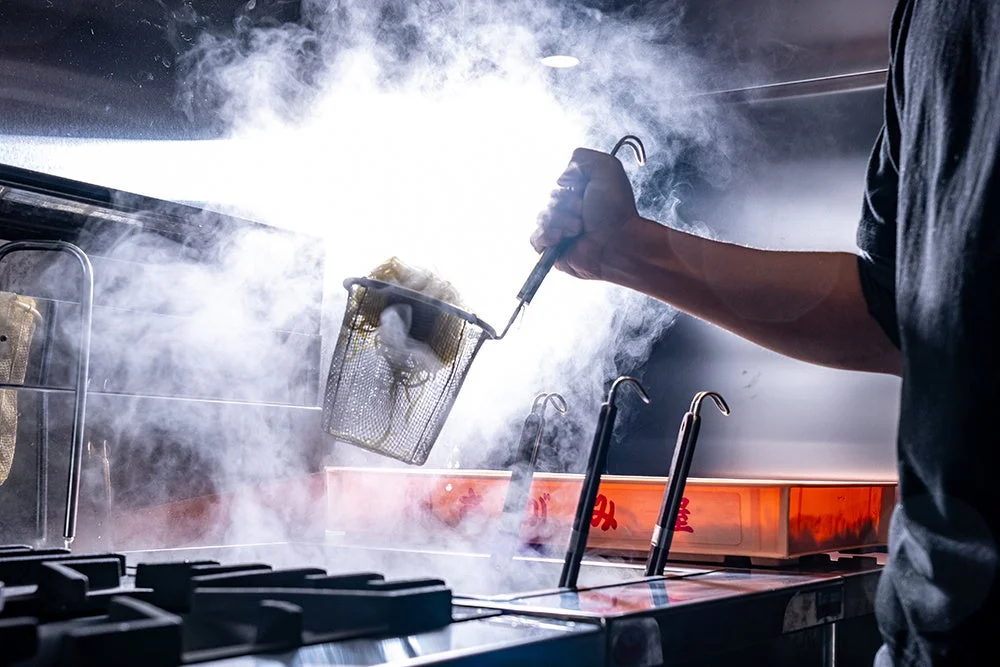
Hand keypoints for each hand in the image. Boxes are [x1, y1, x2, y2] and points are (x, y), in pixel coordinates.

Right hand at [531, 148, 640, 279]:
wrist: (617, 241)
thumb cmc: (616, 209)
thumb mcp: (606, 167)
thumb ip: (582, 157)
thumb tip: (560, 179)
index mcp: (580, 195)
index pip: (558, 184)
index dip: (569, 187)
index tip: (584, 193)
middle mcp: (570, 212)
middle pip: (549, 200)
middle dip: (565, 205)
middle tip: (584, 213)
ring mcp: (561, 231)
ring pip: (542, 217)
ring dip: (560, 220)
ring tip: (578, 228)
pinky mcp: (554, 250)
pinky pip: (535, 238)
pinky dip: (545, 235)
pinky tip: (559, 238)